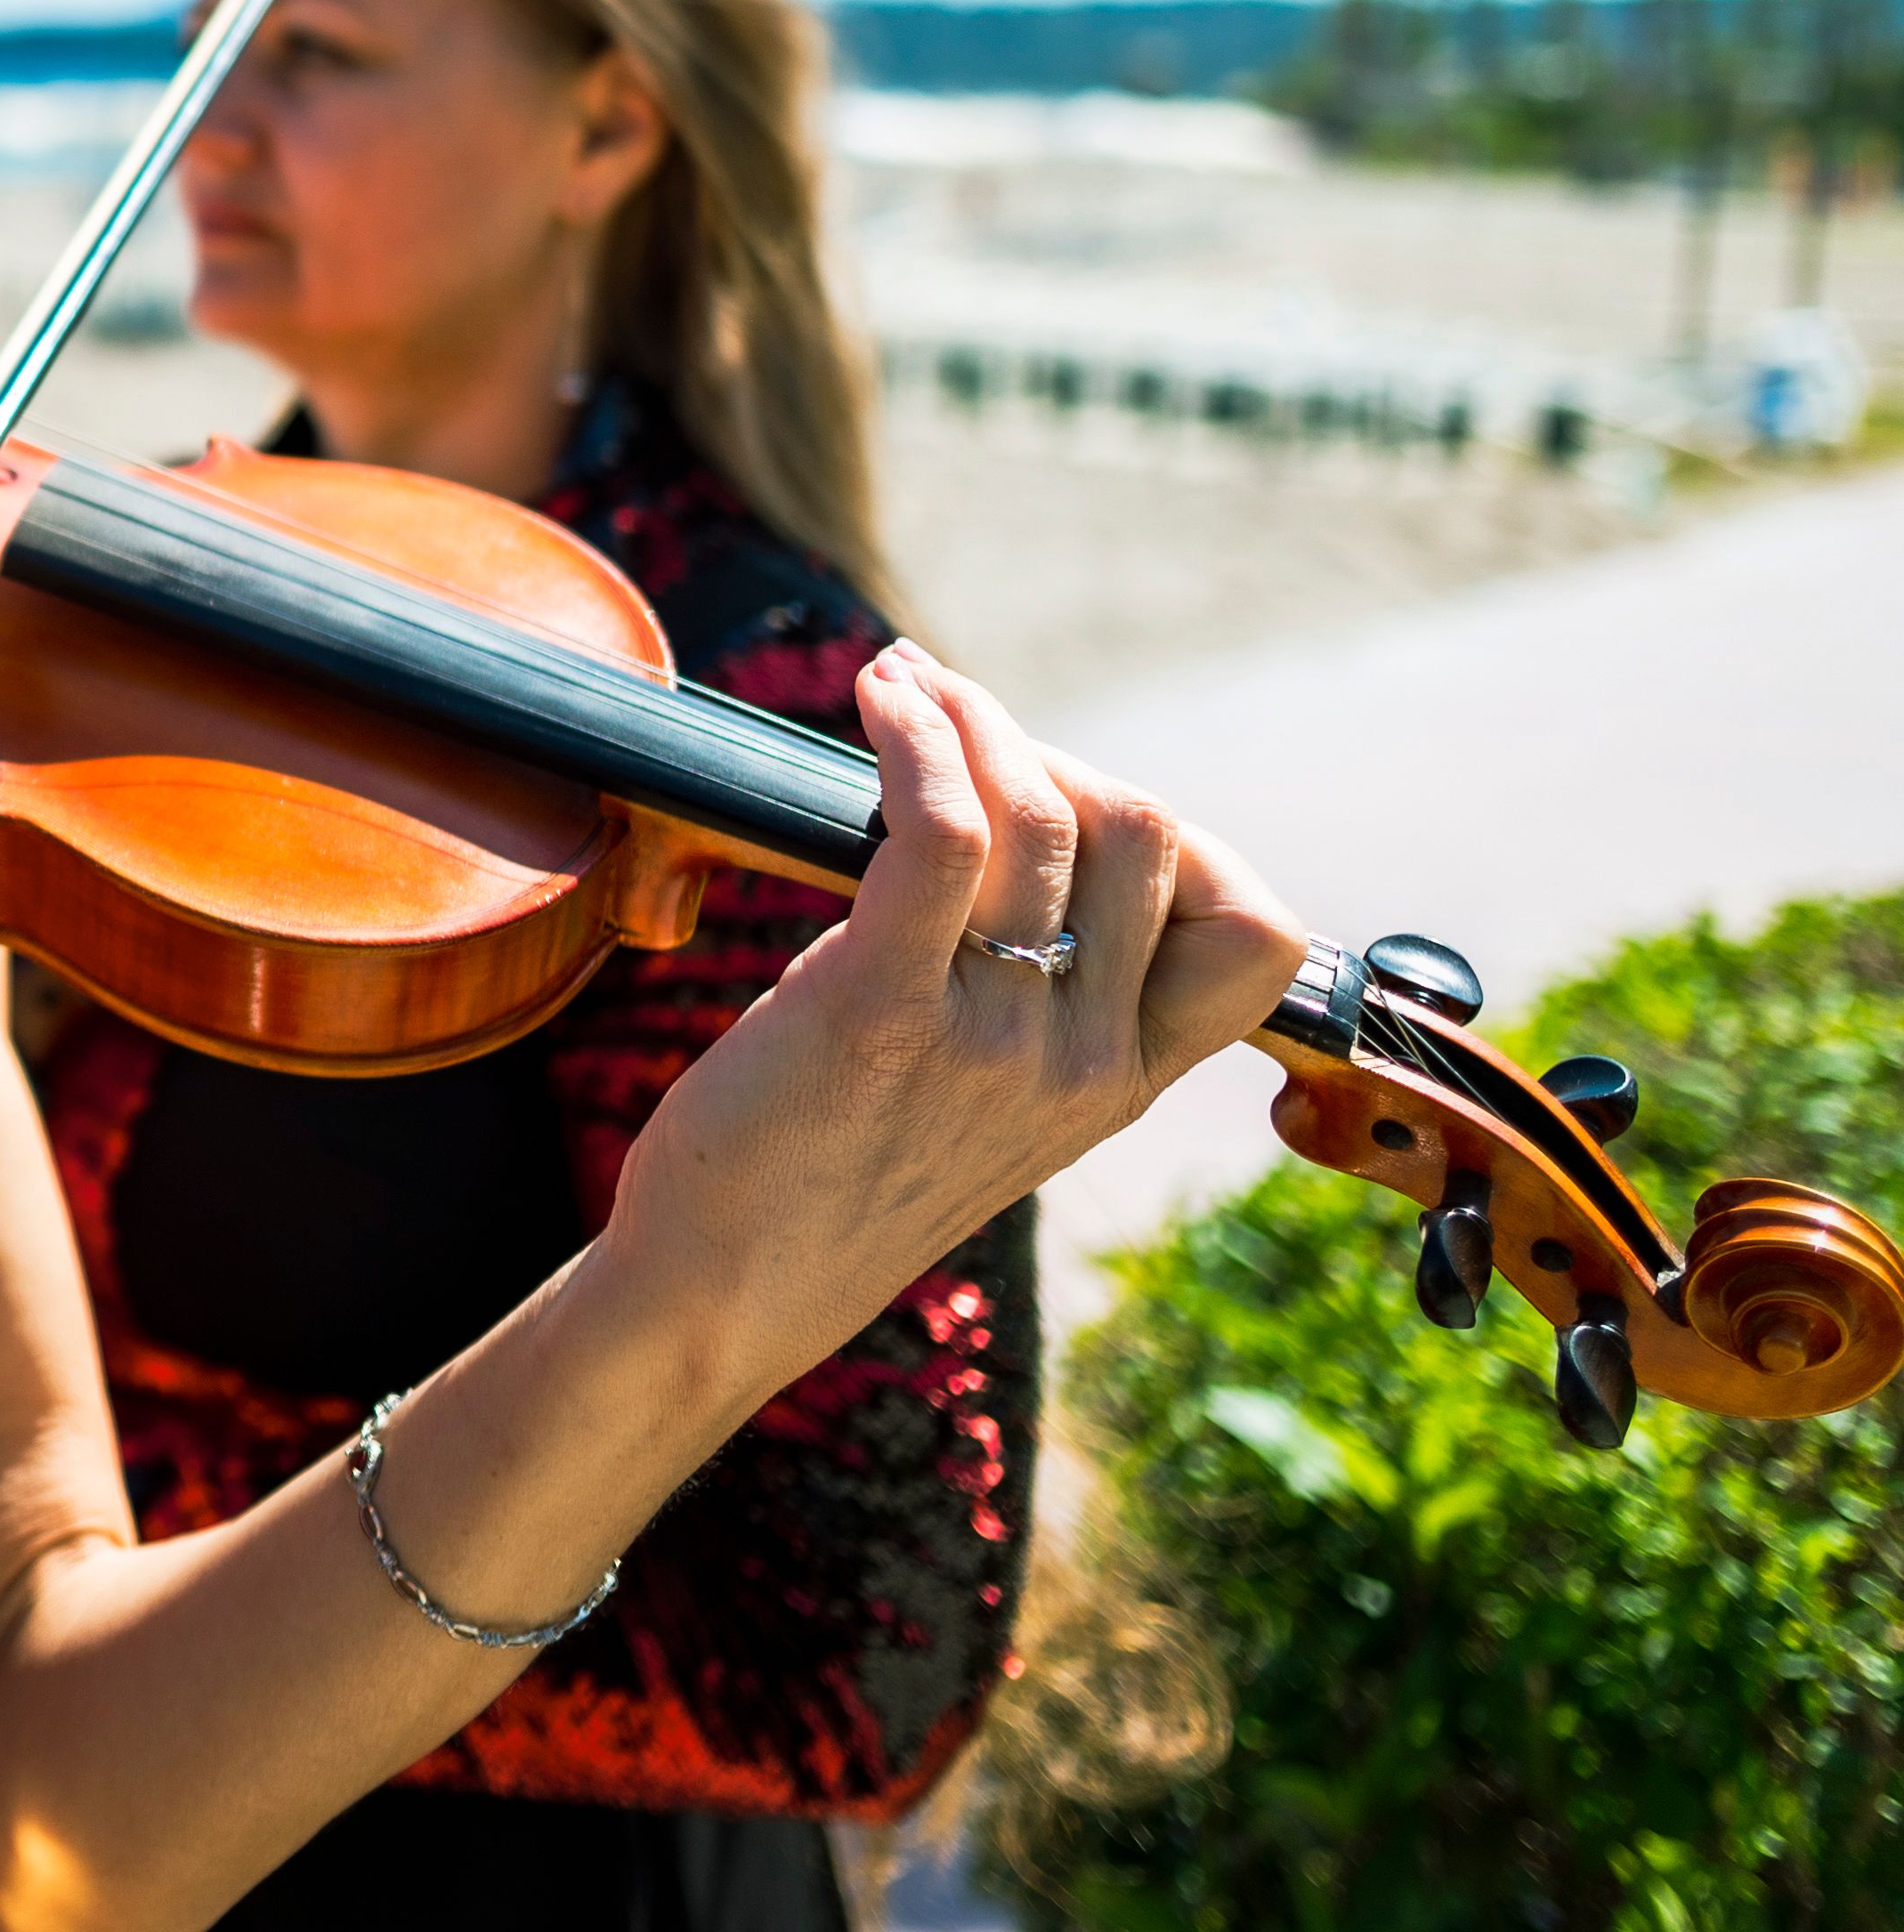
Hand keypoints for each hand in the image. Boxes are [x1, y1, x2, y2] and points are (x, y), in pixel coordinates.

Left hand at [603, 642, 1306, 1382]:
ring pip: (1046, 814)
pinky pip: (944, 831)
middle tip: (957, 732)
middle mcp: (1083, 1062)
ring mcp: (996, 1038)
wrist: (725, 1292)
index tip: (1073, 807)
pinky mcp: (883, 1011)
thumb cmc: (823, 1174)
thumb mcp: (977, 1095)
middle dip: (1051, 751)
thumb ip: (1027, 994)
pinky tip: (879, 700)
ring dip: (971, 716)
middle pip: (1148, 833)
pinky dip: (918, 738)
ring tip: (904, 687)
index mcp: (1120, 1083)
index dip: (1184, 842)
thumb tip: (1007, 825)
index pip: (1255, 936)